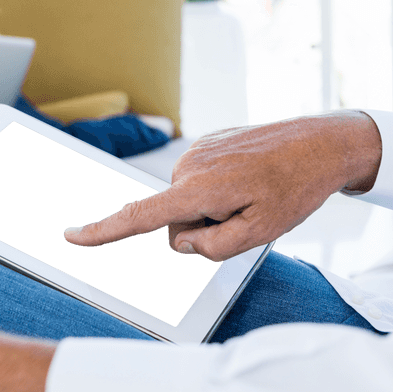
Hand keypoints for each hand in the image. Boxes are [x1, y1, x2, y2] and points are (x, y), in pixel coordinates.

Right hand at [64, 111, 381, 261]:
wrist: (320, 144)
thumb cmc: (294, 189)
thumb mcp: (258, 234)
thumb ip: (210, 248)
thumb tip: (179, 243)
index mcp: (198, 190)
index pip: (139, 218)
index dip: (103, 232)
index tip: (72, 237)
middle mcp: (189, 167)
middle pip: (173, 219)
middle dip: (202, 226)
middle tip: (247, 213)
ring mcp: (197, 151)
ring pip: (187, 201)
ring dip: (213, 206)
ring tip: (253, 194)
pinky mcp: (207, 143)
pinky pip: (199, 181)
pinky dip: (219, 188)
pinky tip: (250, 179)